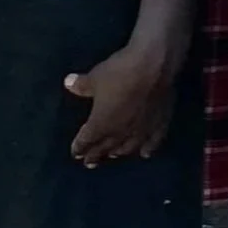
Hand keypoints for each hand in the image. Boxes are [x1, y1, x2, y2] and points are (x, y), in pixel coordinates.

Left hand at [64, 41, 175, 165]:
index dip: (79, 147)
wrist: (155, 64)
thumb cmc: (121, 71)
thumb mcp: (96, 77)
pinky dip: (148, 148)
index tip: (76, 153)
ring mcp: (141, 130)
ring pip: (128, 147)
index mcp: (100, 125)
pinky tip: (146, 153)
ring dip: (119, 152)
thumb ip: (82, 85)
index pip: (86, 141)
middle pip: (105, 148)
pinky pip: (153, 141)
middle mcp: (119, 133)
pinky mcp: (159, 123)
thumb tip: (68, 83)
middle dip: (95, 155)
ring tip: (114, 155)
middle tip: (90, 162)